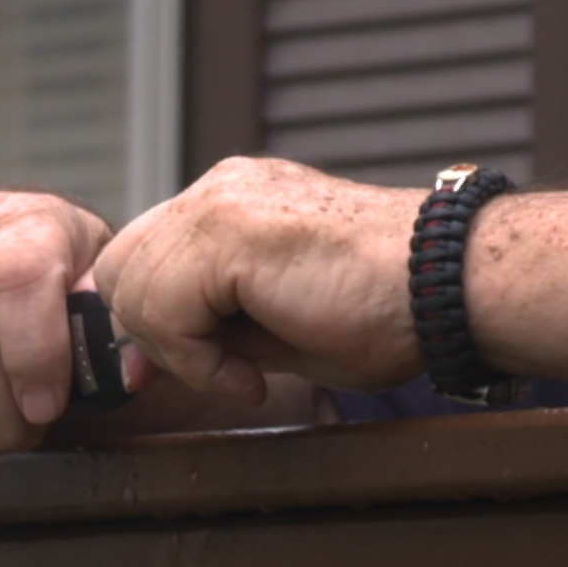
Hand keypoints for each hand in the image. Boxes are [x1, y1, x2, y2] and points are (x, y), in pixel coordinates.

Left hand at [92, 157, 424, 400]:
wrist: (448, 284)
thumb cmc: (388, 310)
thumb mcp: (279, 324)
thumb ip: (213, 328)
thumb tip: (146, 360)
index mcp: (233, 199)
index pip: (145, 254)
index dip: (152, 320)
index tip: (193, 368)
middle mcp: (219, 189)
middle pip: (120, 266)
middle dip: (153, 333)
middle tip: (219, 373)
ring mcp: (219, 202)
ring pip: (130, 289)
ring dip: (181, 353)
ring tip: (247, 376)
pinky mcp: (226, 231)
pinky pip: (164, 310)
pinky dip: (197, 361)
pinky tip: (252, 378)